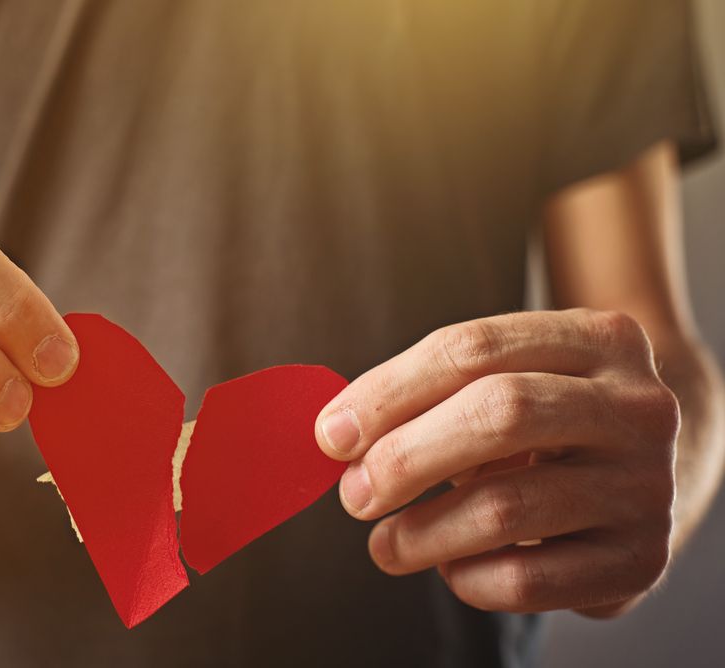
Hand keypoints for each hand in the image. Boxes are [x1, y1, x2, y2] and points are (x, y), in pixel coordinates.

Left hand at [315, 309, 678, 616]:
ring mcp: (647, 485)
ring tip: (384, 545)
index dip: (388, 392)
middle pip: (500, 414)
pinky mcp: (640, 562)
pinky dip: (467, 578)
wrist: (652, 469)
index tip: (331, 434)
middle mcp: (638, 405)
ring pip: (507, 507)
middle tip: (353, 493)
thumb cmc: (549, 419)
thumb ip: (429, 394)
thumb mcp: (508, 379)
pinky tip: (452, 566)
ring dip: (421, 532)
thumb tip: (339, 435)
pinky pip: (527, 580)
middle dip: (404, 458)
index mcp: (599, 338)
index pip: (471, 348)